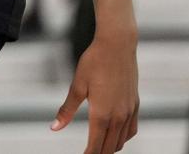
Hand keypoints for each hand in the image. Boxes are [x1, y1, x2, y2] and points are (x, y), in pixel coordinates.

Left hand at [52, 31, 138, 152]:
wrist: (117, 45)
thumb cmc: (93, 62)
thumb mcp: (77, 85)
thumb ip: (67, 109)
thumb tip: (54, 128)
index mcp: (102, 114)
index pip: (95, 146)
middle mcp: (118, 116)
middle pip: (110, 147)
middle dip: (98, 153)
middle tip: (87, 153)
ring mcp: (129, 111)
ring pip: (122, 141)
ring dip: (111, 147)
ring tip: (98, 147)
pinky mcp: (135, 104)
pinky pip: (131, 129)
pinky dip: (123, 137)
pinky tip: (115, 134)